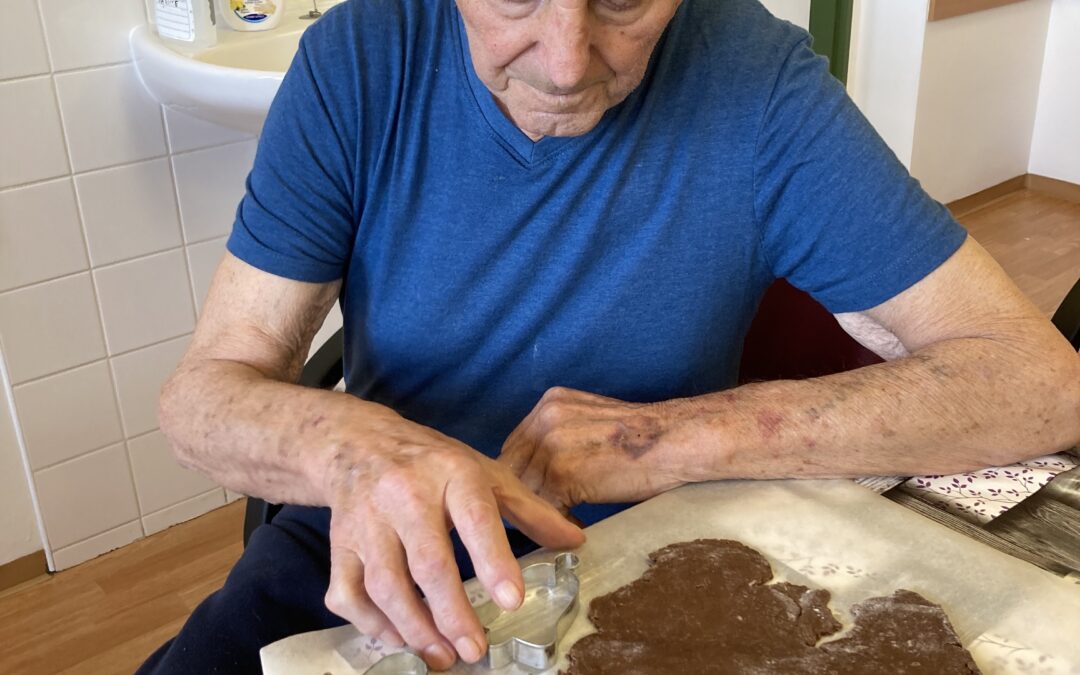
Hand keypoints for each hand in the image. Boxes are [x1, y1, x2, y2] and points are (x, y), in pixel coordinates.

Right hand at [320, 411, 583, 670]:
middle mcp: (404, 494)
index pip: (475, 517)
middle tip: (475, 650)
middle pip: (428, 563)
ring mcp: (366, 521)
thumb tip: (575, 541)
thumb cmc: (431, 462)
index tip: (511, 600)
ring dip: (414, 628)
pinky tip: (399, 639)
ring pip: (385, 585)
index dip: (493, 560)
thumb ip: (529, 509)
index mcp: (451, 473)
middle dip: (452, 613)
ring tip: (442, 656)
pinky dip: (371, 624)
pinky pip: (347, 594)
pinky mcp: (339, 543)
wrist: (357, 443)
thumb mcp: (484, 472)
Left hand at [498, 387, 687, 512]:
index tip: (535, 494)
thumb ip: (561, 436)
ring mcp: (551, 444)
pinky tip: (576, 526)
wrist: (674, 441)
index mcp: (550, 402)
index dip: (524, 474)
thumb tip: (541, 470)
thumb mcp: (591, 421)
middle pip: (514, 466)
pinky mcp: (562, 473)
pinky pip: (545, 508)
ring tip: (560, 525)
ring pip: (527, 490)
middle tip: (541, 517)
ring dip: (542, 511)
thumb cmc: (643, 439)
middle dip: (527, 494)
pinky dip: (559, 523)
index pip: (517, 446)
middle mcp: (545, 418)